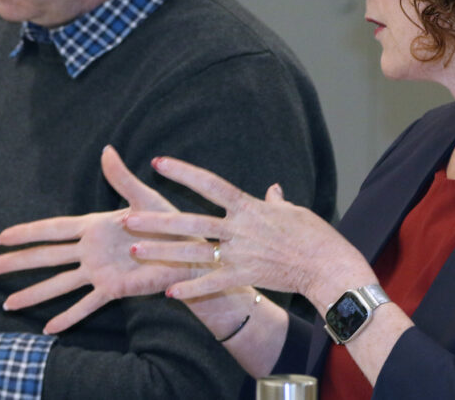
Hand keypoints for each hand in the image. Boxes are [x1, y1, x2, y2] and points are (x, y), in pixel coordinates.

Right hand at [0, 146, 204, 333]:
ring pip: (58, 284)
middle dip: (18, 262)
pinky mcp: (113, 290)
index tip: (0, 236)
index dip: (26, 232)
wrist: (190, 250)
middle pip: (46, 257)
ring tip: (8, 304)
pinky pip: (86, 305)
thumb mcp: (144, 197)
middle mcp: (90, 251)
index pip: (52, 229)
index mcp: (94, 227)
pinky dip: (67, 317)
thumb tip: (106, 150)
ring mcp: (99, 272)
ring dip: (33, 293)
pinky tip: (48, 330)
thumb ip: (121, 178)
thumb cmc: (169, 222)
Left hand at [125, 156, 366, 307]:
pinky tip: (169, 292)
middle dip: (157, 221)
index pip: (209, 184)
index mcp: (248, 206)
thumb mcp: (293, 211)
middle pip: (191, 221)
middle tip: (127, 218)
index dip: (182, 172)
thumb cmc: (314, 235)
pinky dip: (192, 288)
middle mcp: (239, 228)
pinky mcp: (245, 276)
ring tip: (135, 251)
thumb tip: (272, 190)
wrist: (327, 264)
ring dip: (163, 252)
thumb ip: (276, 202)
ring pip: (194, 252)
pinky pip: (213, 283)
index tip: (158, 162)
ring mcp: (240, 253)